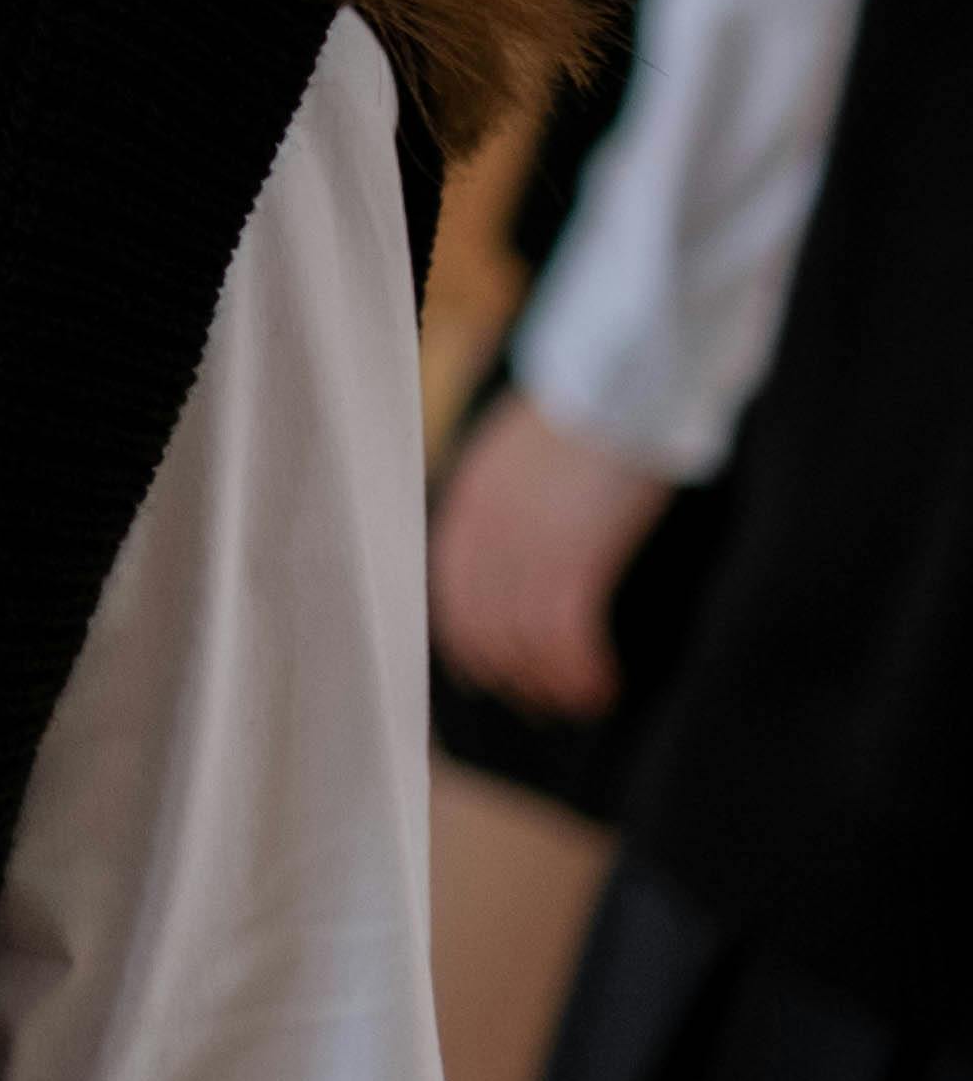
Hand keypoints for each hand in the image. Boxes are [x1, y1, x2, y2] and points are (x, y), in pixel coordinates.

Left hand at [430, 395, 673, 715]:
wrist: (624, 380)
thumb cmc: (591, 412)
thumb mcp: (523, 456)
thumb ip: (508, 505)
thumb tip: (519, 554)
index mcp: (470, 505)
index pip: (455, 601)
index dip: (477, 649)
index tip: (503, 676)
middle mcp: (486, 533)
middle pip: (485, 631)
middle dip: (517, 677)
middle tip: (551, 700)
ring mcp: (526, 548)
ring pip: (525, 645)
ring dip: (555, 683)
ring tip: (585, 700)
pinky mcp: (573, 558)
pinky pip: (565, 639)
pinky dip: (581, 673)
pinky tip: (603, 685)